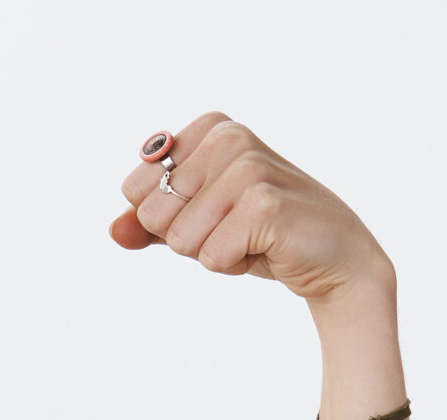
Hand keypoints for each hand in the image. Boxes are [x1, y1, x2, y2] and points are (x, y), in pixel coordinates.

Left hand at [109, 114, 394, 312]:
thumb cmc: (261, 234)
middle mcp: (229, 138)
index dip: (166, 217)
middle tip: (233, 228)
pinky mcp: (263, 204)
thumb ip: (149, 223)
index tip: (213, 211)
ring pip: (177, 239)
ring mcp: (248, 168)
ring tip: (251, 236)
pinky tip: (266, 247)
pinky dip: (232, 265)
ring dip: (210, 252)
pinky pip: (209, 256)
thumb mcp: (198, 223)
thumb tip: (114, 229)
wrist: (332, 258)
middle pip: (151, 213)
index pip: (135, 188)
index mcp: (211, 129)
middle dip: (186, 237)